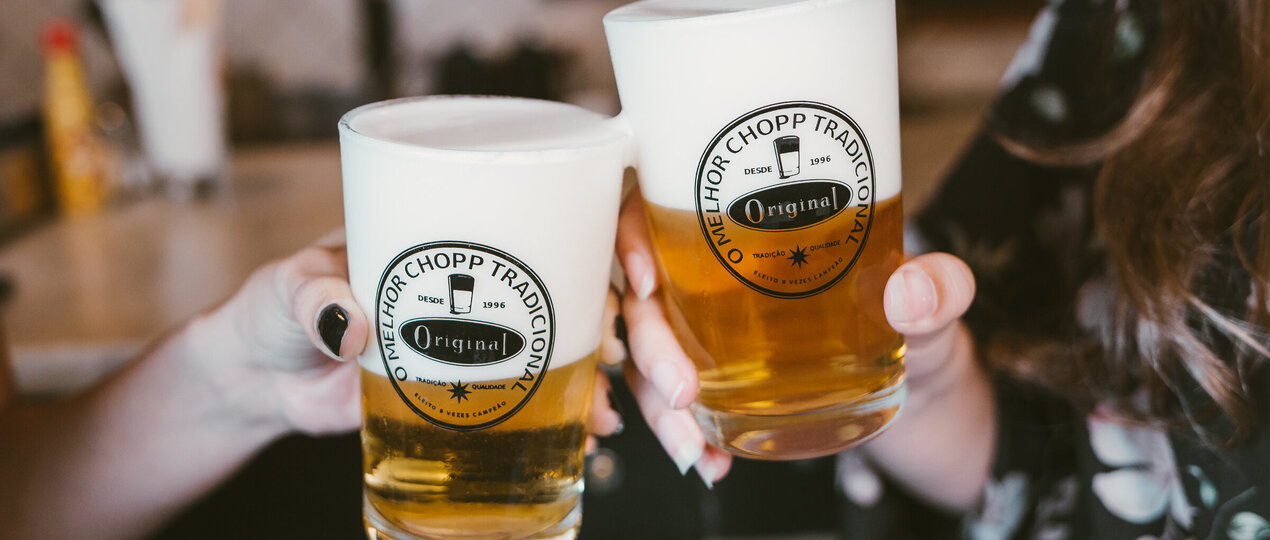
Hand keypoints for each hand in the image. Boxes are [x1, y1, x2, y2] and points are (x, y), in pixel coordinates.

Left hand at [198, 230, 625, 442]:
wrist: (261, 380)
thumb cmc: (276, 310)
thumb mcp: (288, 288)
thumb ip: (313, 300)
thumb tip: (353, 325)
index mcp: (451, 228)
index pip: (553, 213)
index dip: (611, 237)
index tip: (634, 276)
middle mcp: (482, 276)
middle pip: (584, 286)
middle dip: (630, 326)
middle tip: (642, 366)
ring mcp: (482, 335)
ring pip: (572, 346)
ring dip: (609, 379)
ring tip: (619, 415)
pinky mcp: (470, 390)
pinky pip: (537, 399)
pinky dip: (571, 415)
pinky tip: (593, 434)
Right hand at [616, 188, 987, 499]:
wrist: (925, 394)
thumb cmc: (921, 326)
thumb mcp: (938, 304)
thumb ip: (939, 289)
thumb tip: (909, 289)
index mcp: (749, 226)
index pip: (660, 203)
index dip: (632, 233)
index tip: (647, 279)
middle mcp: (715, 274)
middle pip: (643, 291)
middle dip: (648, 346)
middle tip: (682, 393)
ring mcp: (708, 328)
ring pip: (644, 352)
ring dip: (654, 403)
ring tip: (693, 446)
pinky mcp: (716, 379)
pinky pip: (670, 398)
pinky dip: (678, 433)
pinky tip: (708, 459)